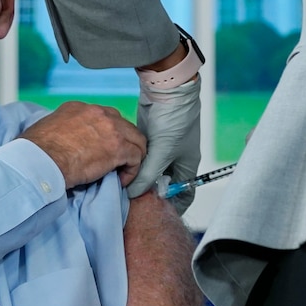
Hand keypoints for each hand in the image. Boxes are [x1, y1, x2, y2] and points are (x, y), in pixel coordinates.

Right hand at [19, 101, 146, 188]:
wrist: (41, 161)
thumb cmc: (36, 151)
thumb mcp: (47, 130)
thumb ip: (61, 131)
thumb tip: (62, 143)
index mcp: (78, 108)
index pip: (103, 117)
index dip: (106, 135)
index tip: (101, 149)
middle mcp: (96, 112)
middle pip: (123, 125)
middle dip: (123, 143)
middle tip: (116, 161)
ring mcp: (110, 128)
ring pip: (136, 139)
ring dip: (131, 157)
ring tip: (122, 171)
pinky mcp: (118, 147)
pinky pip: (136, 157)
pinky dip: (132, 171)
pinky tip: (121, 180)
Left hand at [127, 77, 200, 214]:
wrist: (167, 90)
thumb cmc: (174, 120)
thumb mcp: (161, 153)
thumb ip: (147, 175)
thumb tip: (132, 193)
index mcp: (187, 166)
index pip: (183, 194)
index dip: (171, 206)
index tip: (153, 215)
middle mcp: (175, 160)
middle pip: (162, 184)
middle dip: (148, 192)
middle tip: (130, 202)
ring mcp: (161, 149)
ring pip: (148, 171)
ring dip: (137, 177)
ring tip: (121, 187)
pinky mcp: (148, 139)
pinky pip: (140, 158)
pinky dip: (131, 163)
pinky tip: (118, 169)